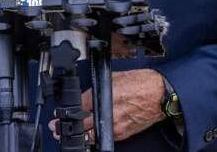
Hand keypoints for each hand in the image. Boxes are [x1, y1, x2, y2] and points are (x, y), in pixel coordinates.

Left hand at [50, 69, 165, 141]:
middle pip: (82, 125)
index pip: (79, 108)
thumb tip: (86, 96)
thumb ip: (97, 88)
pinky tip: (89, 134)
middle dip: (67, 128)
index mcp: (104, 97)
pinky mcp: (122, 133)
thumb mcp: (113, 78)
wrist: (159, 94)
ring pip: (91, 135)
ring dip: (80, 134)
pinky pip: (104, 137)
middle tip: (56, 128)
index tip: (58, 116)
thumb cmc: (141, 83)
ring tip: (69, 134)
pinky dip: (95, 136)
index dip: (66, 113)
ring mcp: (115, 126)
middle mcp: (109, 114)